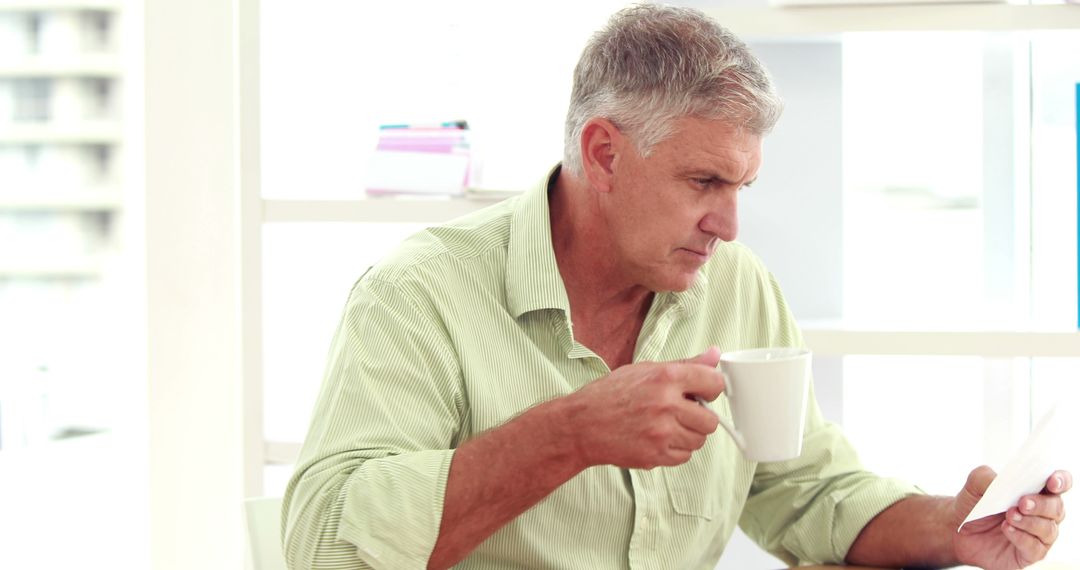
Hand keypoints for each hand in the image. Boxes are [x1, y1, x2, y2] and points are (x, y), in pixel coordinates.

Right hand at [560, 346, 724, 468]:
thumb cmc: (609, 395)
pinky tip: (657, 439)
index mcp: (666, 377)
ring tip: (665, 426)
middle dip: (700, 417)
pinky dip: (675, 450)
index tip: (703, 392)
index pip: (714, 382)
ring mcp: (662, 432)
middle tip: (681, 413)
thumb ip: (684, 365)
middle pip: (711, 419)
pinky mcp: (656, 455)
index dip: (711, 388)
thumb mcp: (644, 369)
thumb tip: (714, 355)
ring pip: (699, 440)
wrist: (581, 425)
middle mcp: (666, 404)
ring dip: (688, 435)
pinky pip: (684, 456)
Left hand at [953, 466, 1071, 568]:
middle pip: (1056, 508)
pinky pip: (1036, 548)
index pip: (1059, 484)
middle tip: (1022, 503)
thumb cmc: (973, 503)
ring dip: (1030, 522)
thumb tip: (1002, 480)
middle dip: (1042, 504)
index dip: (1061, 481)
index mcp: (1035, 491)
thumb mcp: (974, 484)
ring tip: (1010, 515)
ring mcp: (1038, 535)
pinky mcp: (1029, 554)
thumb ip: (987, 476)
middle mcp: (1042, 513)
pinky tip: (1007, 529)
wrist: (956, 530)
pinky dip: (1022, 538)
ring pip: (1048, 529)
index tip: (1052, 482)